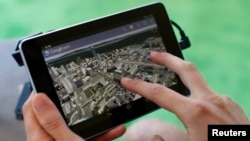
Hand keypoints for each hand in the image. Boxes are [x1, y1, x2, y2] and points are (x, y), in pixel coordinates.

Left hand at [22, 93, 125, 140]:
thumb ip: (52, 122)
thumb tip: (39, 98)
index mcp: (41, 140)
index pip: (32, 109)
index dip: (41, 93)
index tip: (54, 81)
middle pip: (57, 116)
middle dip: (74, 107)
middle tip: (86, 96)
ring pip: (76, 127)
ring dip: (94, 122)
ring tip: (107, 115)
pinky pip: (87, 138)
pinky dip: (100, 135)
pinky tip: (115, 130)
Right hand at [121, 51, 248, 140]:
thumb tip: (155, 134)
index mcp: (195, 112)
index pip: (159, 93)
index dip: (139, 86)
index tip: (127, 80)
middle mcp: (210, 101)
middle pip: (186, 69)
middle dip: (168, 59)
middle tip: (155, 54)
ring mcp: (224, 101)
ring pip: (199, 83)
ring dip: (184, 78)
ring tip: (172, 79)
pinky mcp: (232, 106)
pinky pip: (211, 96)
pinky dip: (198, 96)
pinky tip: (197, 107)